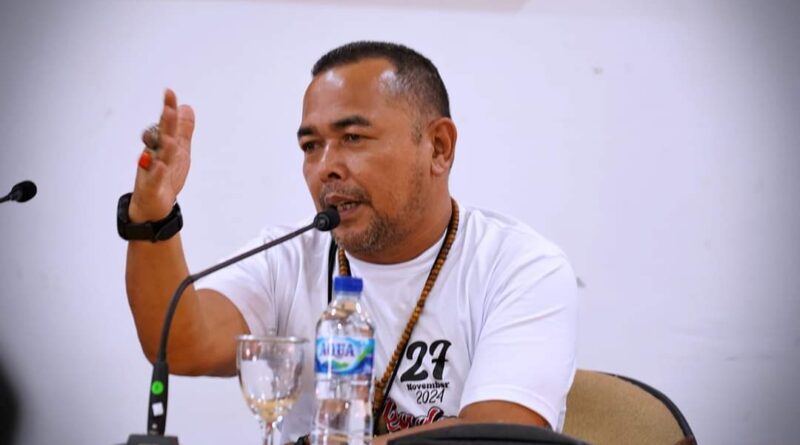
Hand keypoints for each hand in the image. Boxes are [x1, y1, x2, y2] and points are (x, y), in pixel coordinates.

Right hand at [129, 89, 195, 221]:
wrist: (153, 205)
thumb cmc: (165, 175)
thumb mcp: (179, 151)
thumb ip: (182, 130)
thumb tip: (186, 107)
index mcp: (163, 145)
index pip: (165, 124)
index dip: (168, 109)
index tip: (169, 92)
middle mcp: (155, 154)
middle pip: (160, 137)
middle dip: (165, 123)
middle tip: (169, 109)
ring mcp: (151, 170)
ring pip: (157, 157)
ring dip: (164, 148)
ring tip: (170, 139)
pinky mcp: (151, 187)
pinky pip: (153, 179)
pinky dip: (157, 172)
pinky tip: (162, 165)